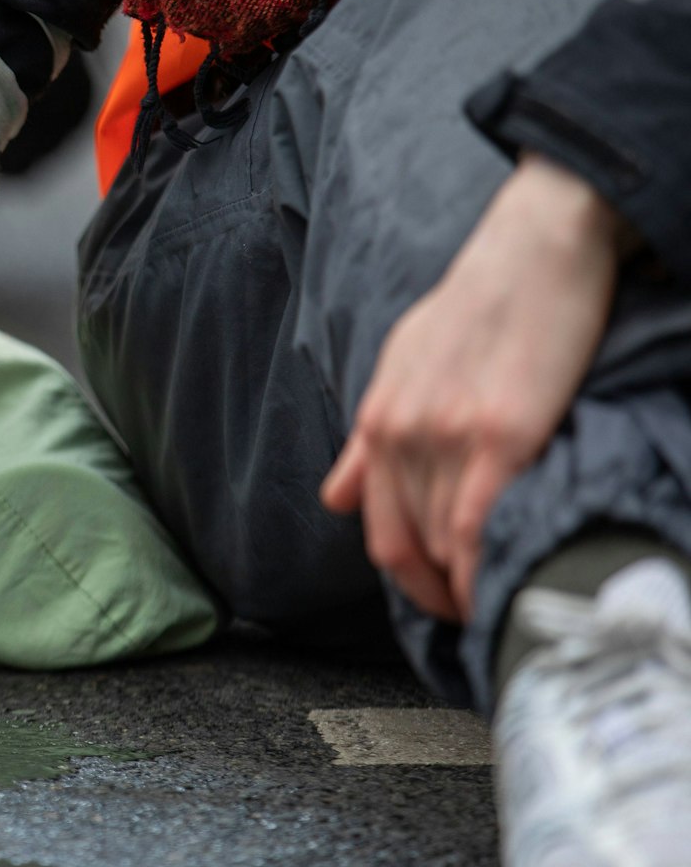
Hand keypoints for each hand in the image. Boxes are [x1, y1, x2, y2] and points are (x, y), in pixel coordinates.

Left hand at [320, 154, 625, 619]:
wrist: (533, 248)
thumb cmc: (474, 304)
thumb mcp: (400, 364)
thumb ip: (367, 438)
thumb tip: (334, 497)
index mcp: (376, 422)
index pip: (377, 531)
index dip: (407, 582)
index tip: (437, 603)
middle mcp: (400, 436)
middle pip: (408, 547)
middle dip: (439, 595)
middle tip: (476, 618)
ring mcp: (446, 438)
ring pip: (445, 545)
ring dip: (469, 589)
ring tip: (499, 610)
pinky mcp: (499, 434)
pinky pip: (479, 527)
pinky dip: (486, 568)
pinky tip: (505, 588)